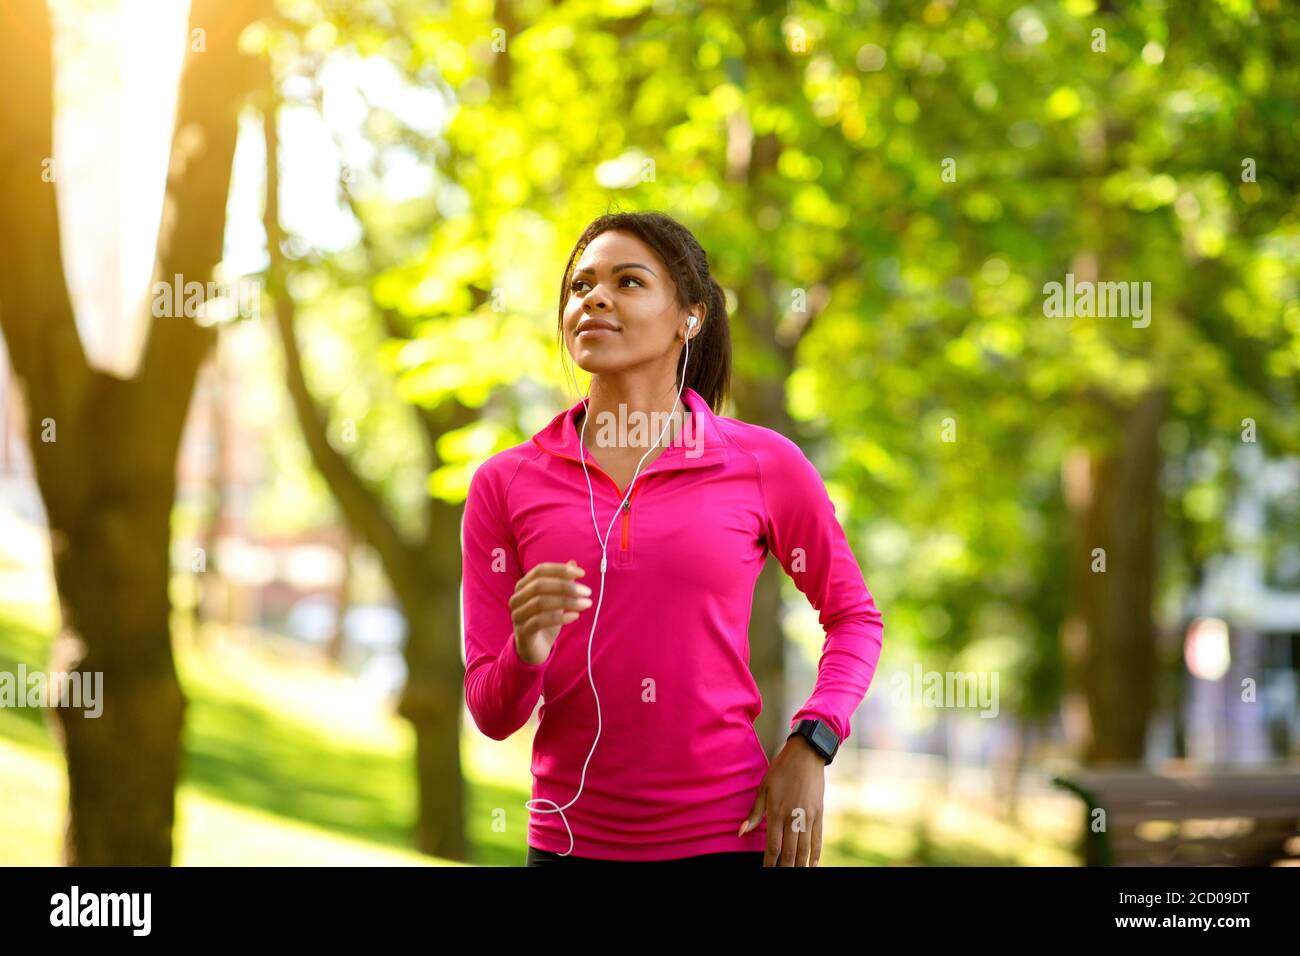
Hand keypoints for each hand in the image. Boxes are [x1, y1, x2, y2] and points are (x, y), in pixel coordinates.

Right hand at [510, 560, 591, 664]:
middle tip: (587, 592)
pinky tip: (575, 616)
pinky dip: (560, 617)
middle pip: (540, 585)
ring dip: (567, 601)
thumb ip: (562, 582)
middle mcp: (516, 598)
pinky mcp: (523, 632)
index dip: (561, 570)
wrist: (535, 648)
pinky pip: (541, 621)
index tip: (582, 574)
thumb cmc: (546, 619)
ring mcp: (517, 615)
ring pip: (541, 603)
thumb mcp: (557, 599)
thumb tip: (573, 563)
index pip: (540, 570)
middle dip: (566, 586)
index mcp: (523, 586)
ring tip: (586, 604)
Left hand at [738, 734, 825, 865]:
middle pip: (789, 851)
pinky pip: (818, 838)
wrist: (806, 754)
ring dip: (800, 864)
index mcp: (777, 812)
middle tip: (781, 876)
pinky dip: (816, 853)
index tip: (766, 871)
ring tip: (796, 873)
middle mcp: (793, 817)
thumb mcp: (764, 788)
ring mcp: (808, 816)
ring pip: (804, 848)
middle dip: (785, 867)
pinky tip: (813, 864)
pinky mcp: (819, 813)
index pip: (773, 845)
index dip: (769, 862)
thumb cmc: (781, 770)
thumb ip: (754, 813)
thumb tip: (741, 832)